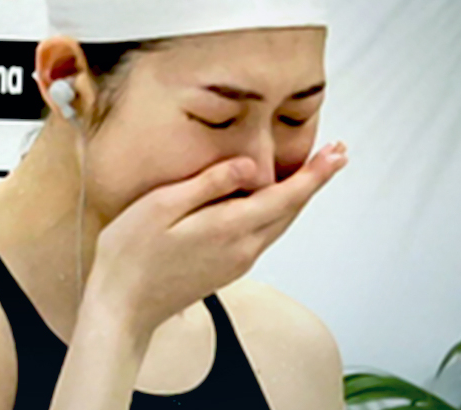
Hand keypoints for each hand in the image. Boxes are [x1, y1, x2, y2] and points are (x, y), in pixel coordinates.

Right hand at [85, 142, 347, 334]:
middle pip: (290, 211)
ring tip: (312, 174)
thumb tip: (250, 166)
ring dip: (298, 197)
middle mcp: (243, 249)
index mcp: (229, 228)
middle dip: (315, 181)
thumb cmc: (131, 254)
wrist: (122, 307)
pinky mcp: (226, 270)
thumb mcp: (161, 206)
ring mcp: (236, 262)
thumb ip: (208, 184)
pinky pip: (262, 236)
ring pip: (278, 225)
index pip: (286, 196)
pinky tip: (271, 201)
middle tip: (336, 154)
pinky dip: (277, 213)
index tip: (338, 152)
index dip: (315, 173)